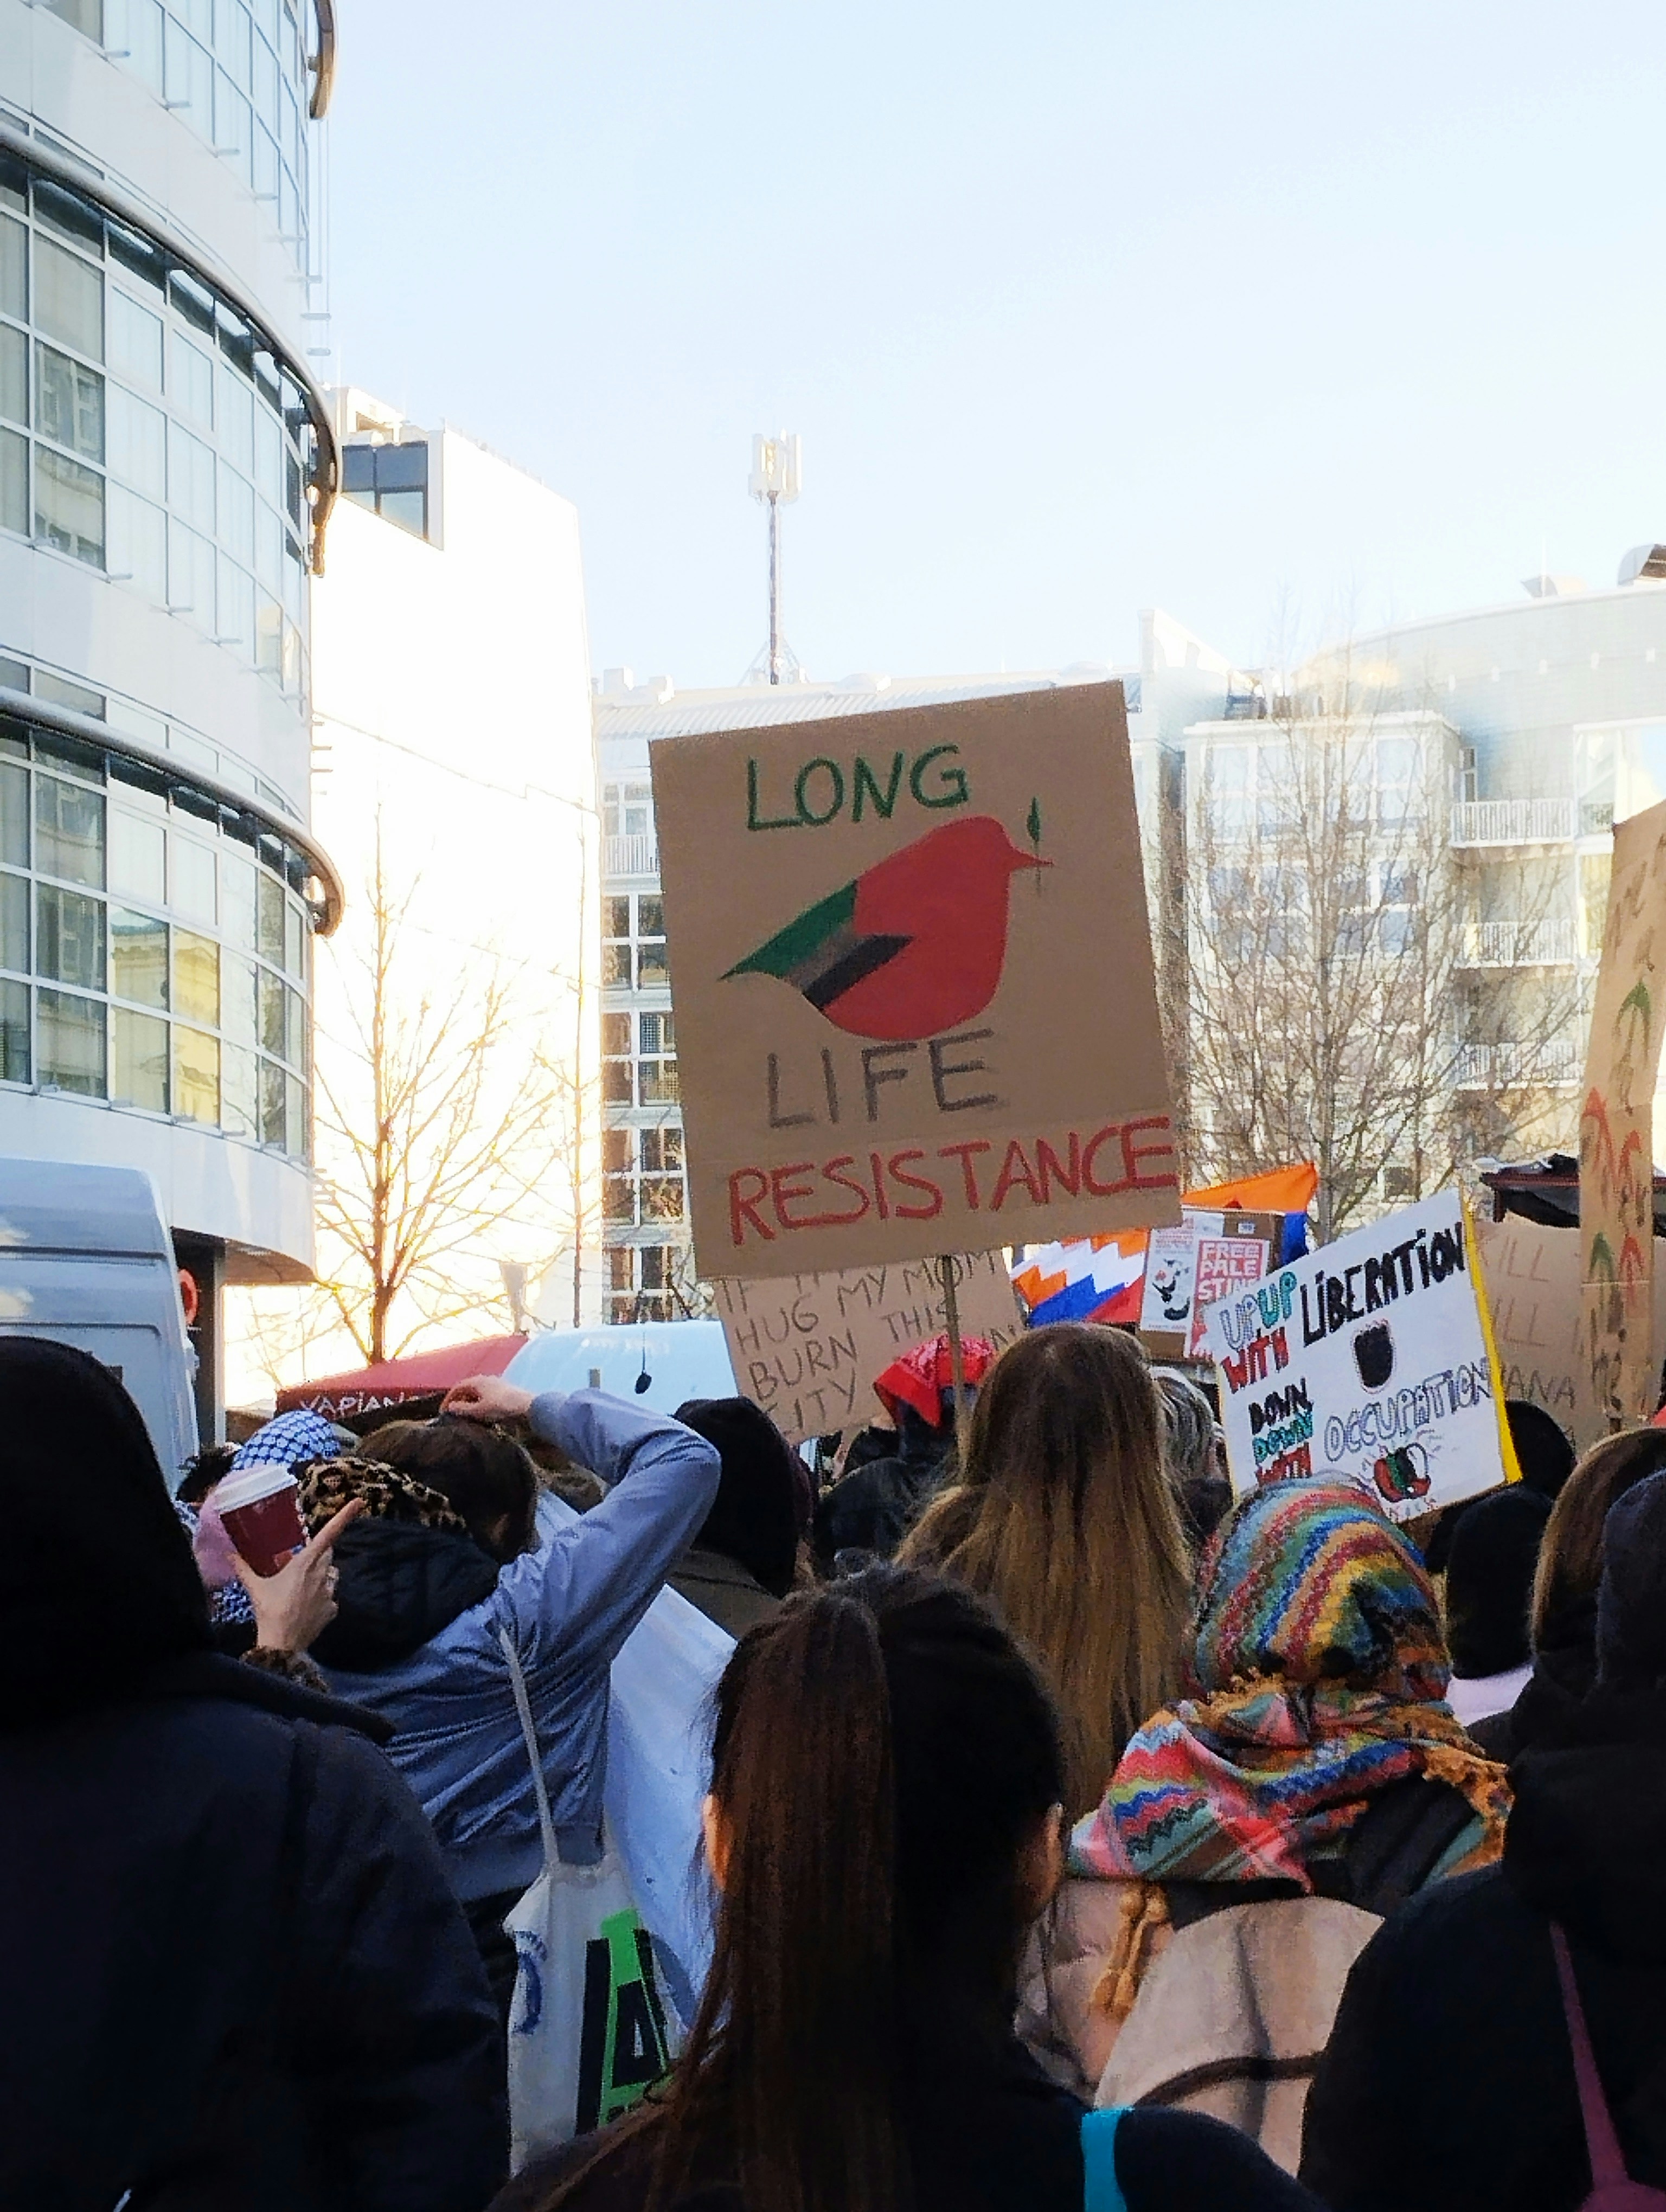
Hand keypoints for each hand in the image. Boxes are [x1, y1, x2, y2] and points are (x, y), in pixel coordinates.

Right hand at [233, 1499, 363, 1654]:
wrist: (282, 1643)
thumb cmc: (269, 1611)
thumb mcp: (255, 1587)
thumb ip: (243, 1567)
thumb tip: (229, 1554)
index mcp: (305, 1563)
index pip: (328, 1534)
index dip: (344, 1517)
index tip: (359, 1502)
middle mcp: (322, 1574)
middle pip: (329, 1553)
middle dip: (320, 1552)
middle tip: (301, 1560)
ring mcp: (329, 1592)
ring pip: (331, 1574)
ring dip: (321, 1575)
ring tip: (301, 1586)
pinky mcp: (332, 1609)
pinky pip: (330, 1598)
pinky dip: (321, 1599)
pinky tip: (306, 1607)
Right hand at [442, 1375, 533, 1422]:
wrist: (527, 1406)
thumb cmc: (502, 1407)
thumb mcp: (479, 1410)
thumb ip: (463, 1408)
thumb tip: (450, 1407)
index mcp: (477, 1381)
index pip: (457, 1387)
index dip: (449, 1399)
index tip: (443, 1411)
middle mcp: (486, 1379)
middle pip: (467, 1388)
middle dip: (459, 1400)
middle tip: (453, 1413)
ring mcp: (496, 1383)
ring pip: (477, 1392)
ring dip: (469, 1402)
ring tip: (466, 1415)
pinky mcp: (504, 1390)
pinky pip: (486, 1395)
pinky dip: (480, 1403)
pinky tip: (482, 1414)